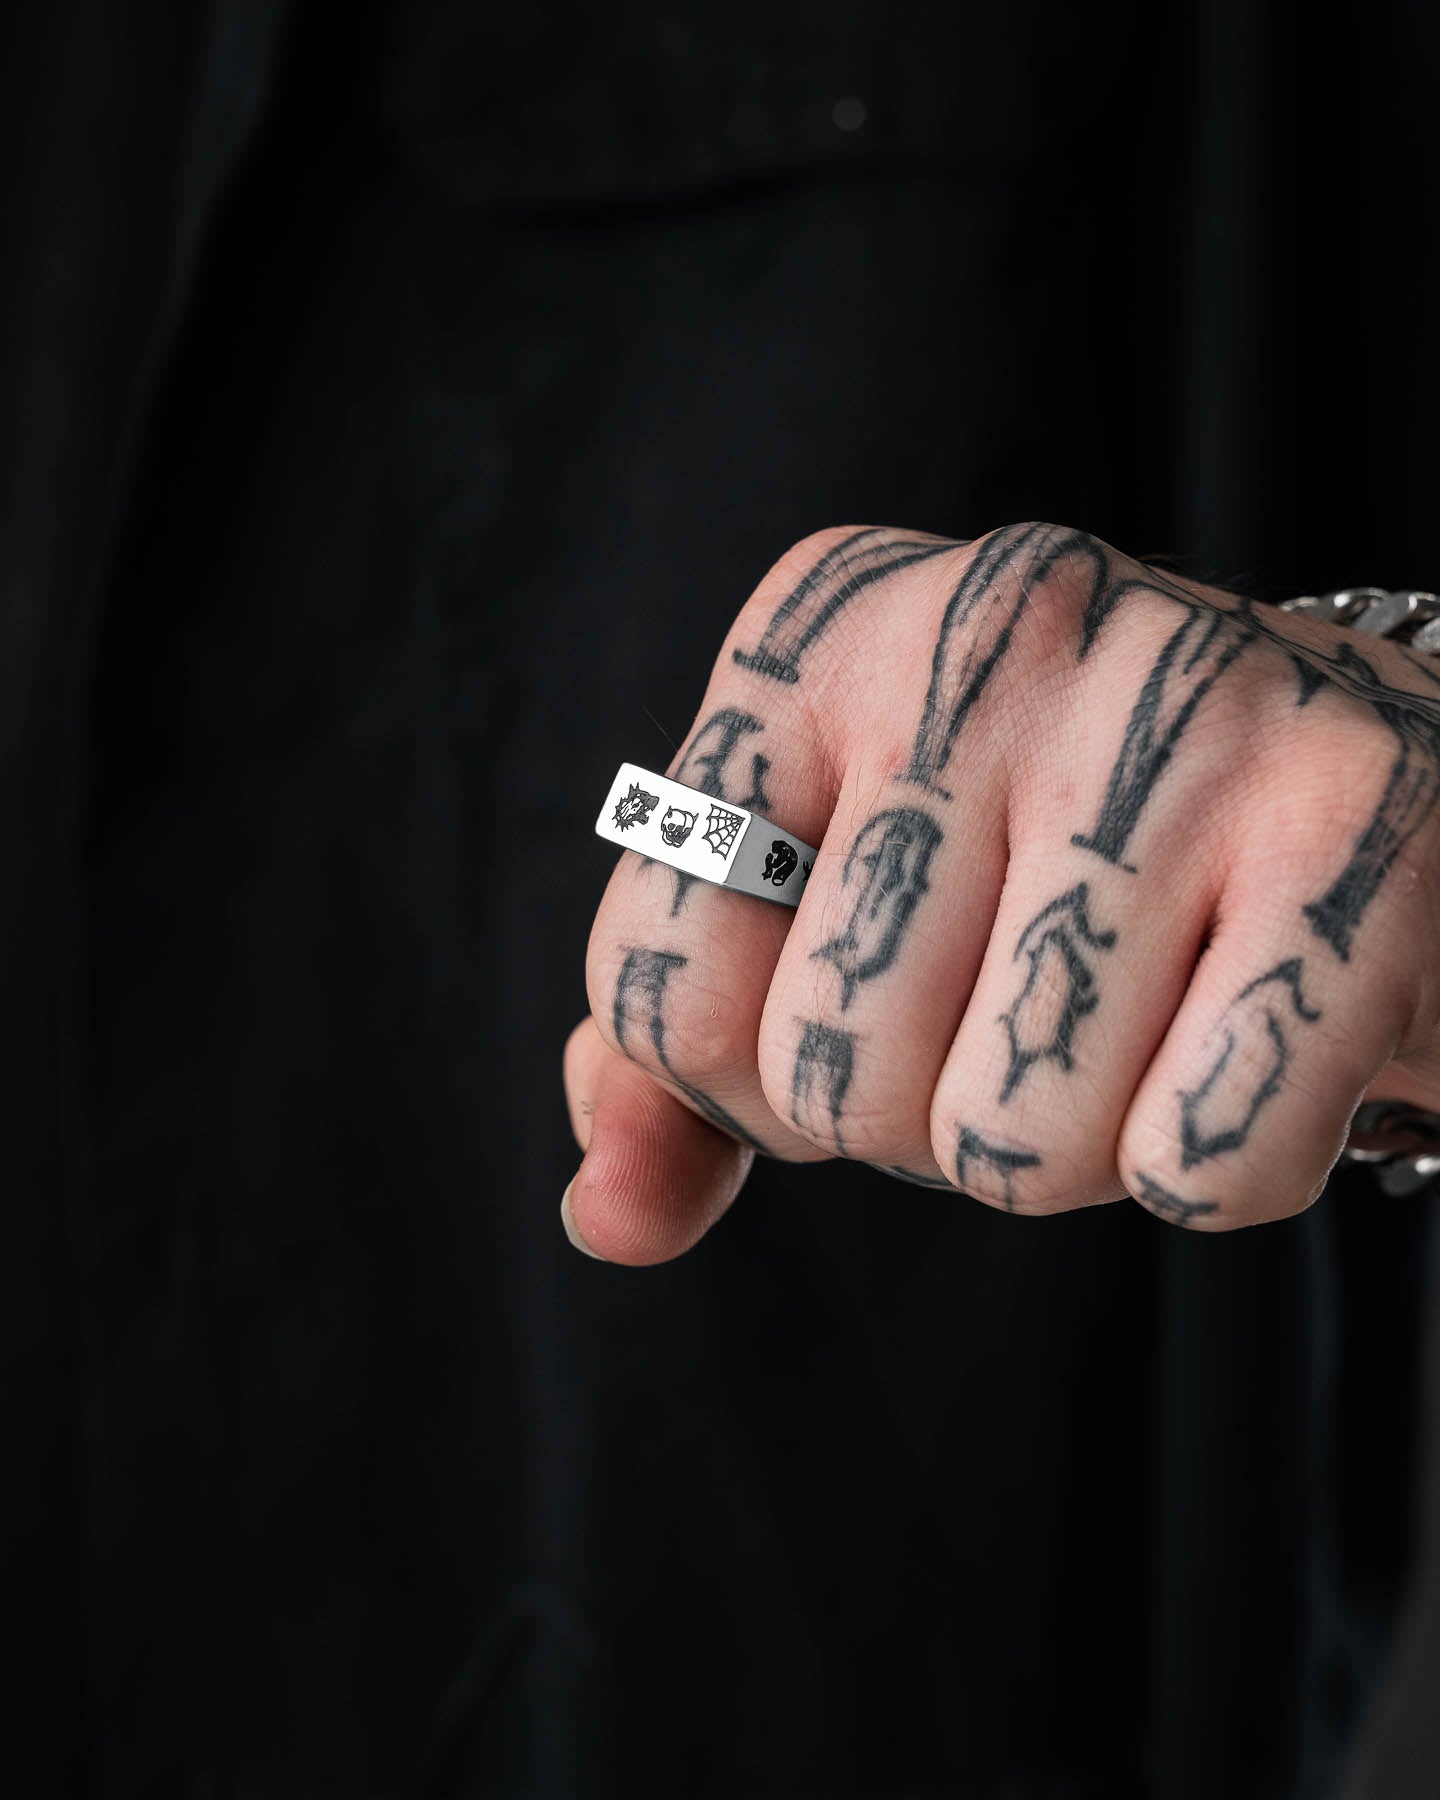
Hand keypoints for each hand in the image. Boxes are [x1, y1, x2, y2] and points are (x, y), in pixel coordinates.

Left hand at [562, 523, 1439, 1261]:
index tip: (861, 1004)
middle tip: (1021, 1010)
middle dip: (919, 1118)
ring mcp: (1178, 713)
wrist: (1337, 784)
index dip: (756, 1078)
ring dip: (1069, 1145)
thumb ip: (679, 1060)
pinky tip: (1247, 1032)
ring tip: (1137, 1013)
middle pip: (834, 1080)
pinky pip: (1199, 1164)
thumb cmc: (1036, 862)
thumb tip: (608, 1220)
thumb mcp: (821, 911)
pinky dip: (1218, 1164)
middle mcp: (988, 633)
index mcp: (817, 636)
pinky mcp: (1352, 821)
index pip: (666, 991)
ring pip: (1013, 1146)